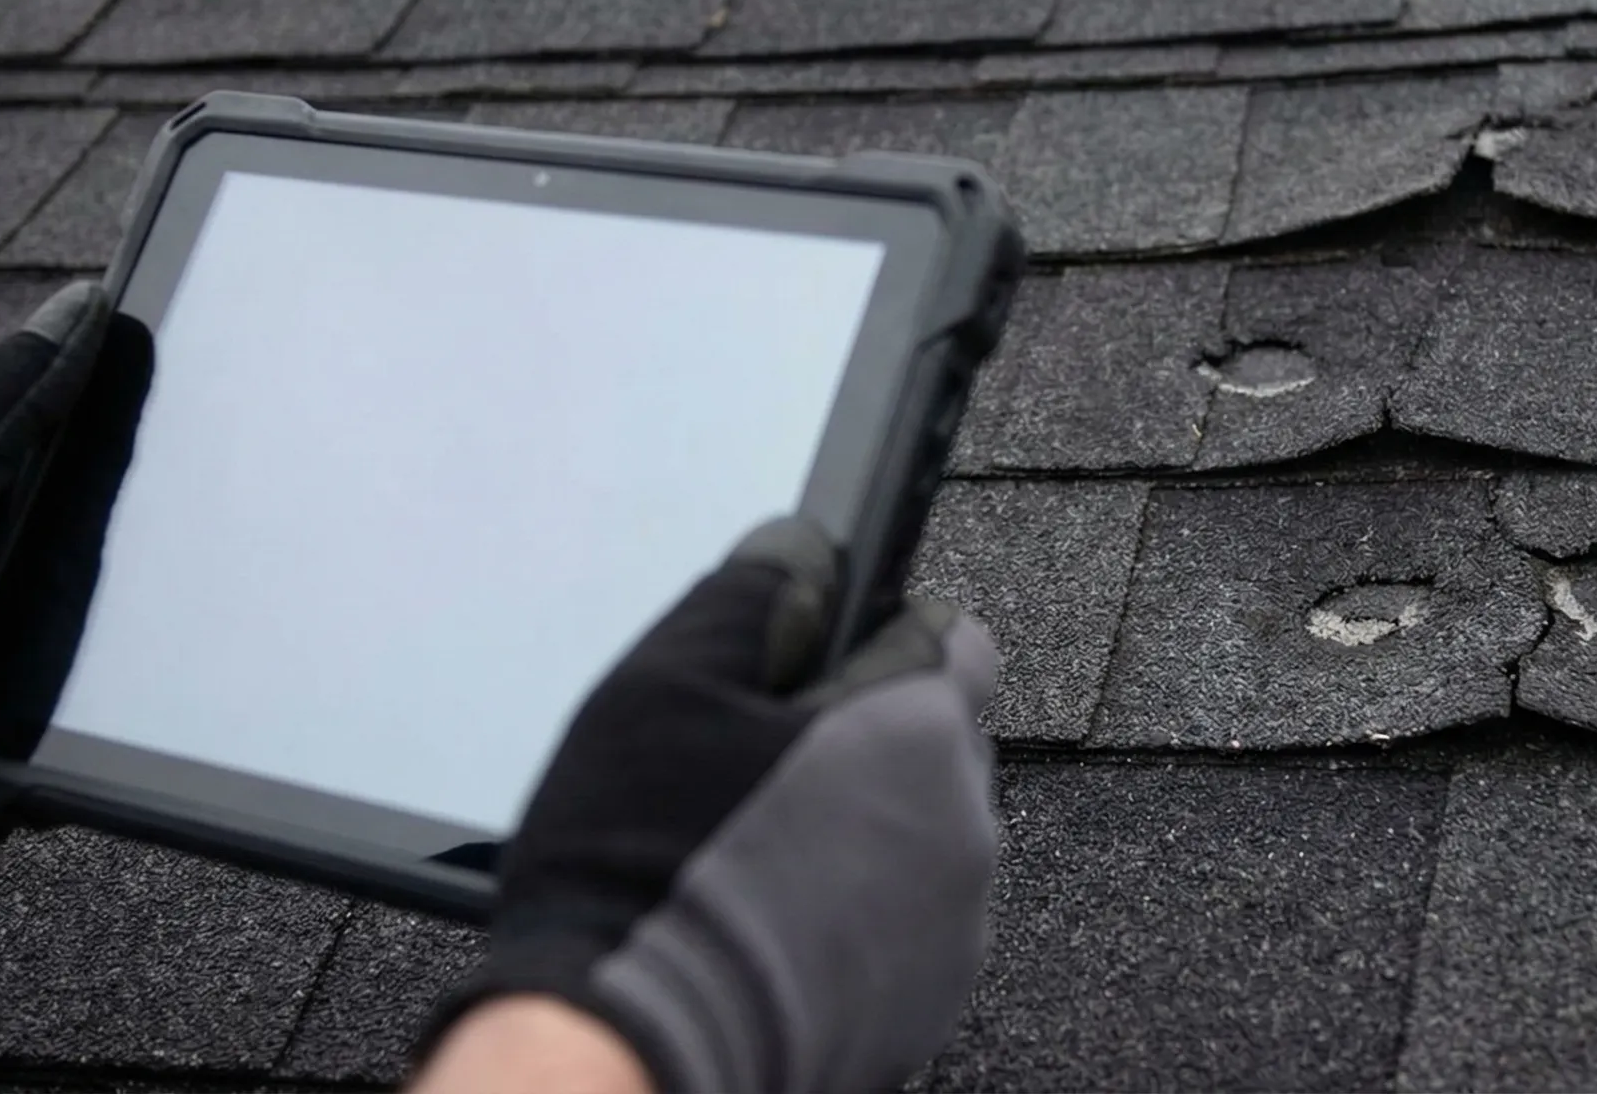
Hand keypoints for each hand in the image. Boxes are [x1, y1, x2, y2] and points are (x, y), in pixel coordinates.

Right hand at [426, 517, 999, 1093]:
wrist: (632, 1051)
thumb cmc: (644, 871)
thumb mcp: (666, 680)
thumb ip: (756, 588)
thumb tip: (801, 552)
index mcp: (922, 730)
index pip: (956, 637)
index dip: (881, 637)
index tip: (819, 664)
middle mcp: (965, 827)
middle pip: (934, 745)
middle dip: (862, 743)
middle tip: (752, 770)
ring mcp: (953, 931)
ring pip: (919, 842)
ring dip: (856, 835)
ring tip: (747, 862)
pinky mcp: (924, 1010)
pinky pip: (900, 932)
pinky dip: (848, 922)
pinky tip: (762, 930)